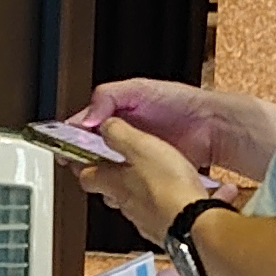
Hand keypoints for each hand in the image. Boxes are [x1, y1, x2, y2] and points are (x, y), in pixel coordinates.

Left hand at [73, 115, 211, 248]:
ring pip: (129, 200)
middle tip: (115, 160)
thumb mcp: (140, 146)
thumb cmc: (167, 186)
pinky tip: (168, 193)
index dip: (82, 162)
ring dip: (133, 188)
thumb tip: (104, 126)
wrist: (193, 223)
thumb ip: (118, 134)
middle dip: (108, 175)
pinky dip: (155, 201)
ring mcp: (142, 218)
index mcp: (112, 182)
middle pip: (105, 189)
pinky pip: (152, 212)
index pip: (85, 174)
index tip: (82, 152)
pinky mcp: (162, 227)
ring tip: (146, 174)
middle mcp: (123, 203)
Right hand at [74, 76, 275, 180]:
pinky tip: (120, 185)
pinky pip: (126, 183)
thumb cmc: (181, 103)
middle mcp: (122, 135)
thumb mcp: (139, 89)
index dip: (70, 137)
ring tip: (99, 176)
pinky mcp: (147, 173)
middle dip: (83, 160)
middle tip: (79, 165)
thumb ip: (108, 98)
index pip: (82, 127)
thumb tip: (86, 119)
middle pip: (90, 151)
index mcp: (115, 113)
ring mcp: (134, 156)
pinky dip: (120, 186)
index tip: (63, 147)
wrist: (211, 126)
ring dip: (100, 175)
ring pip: (106, 170)